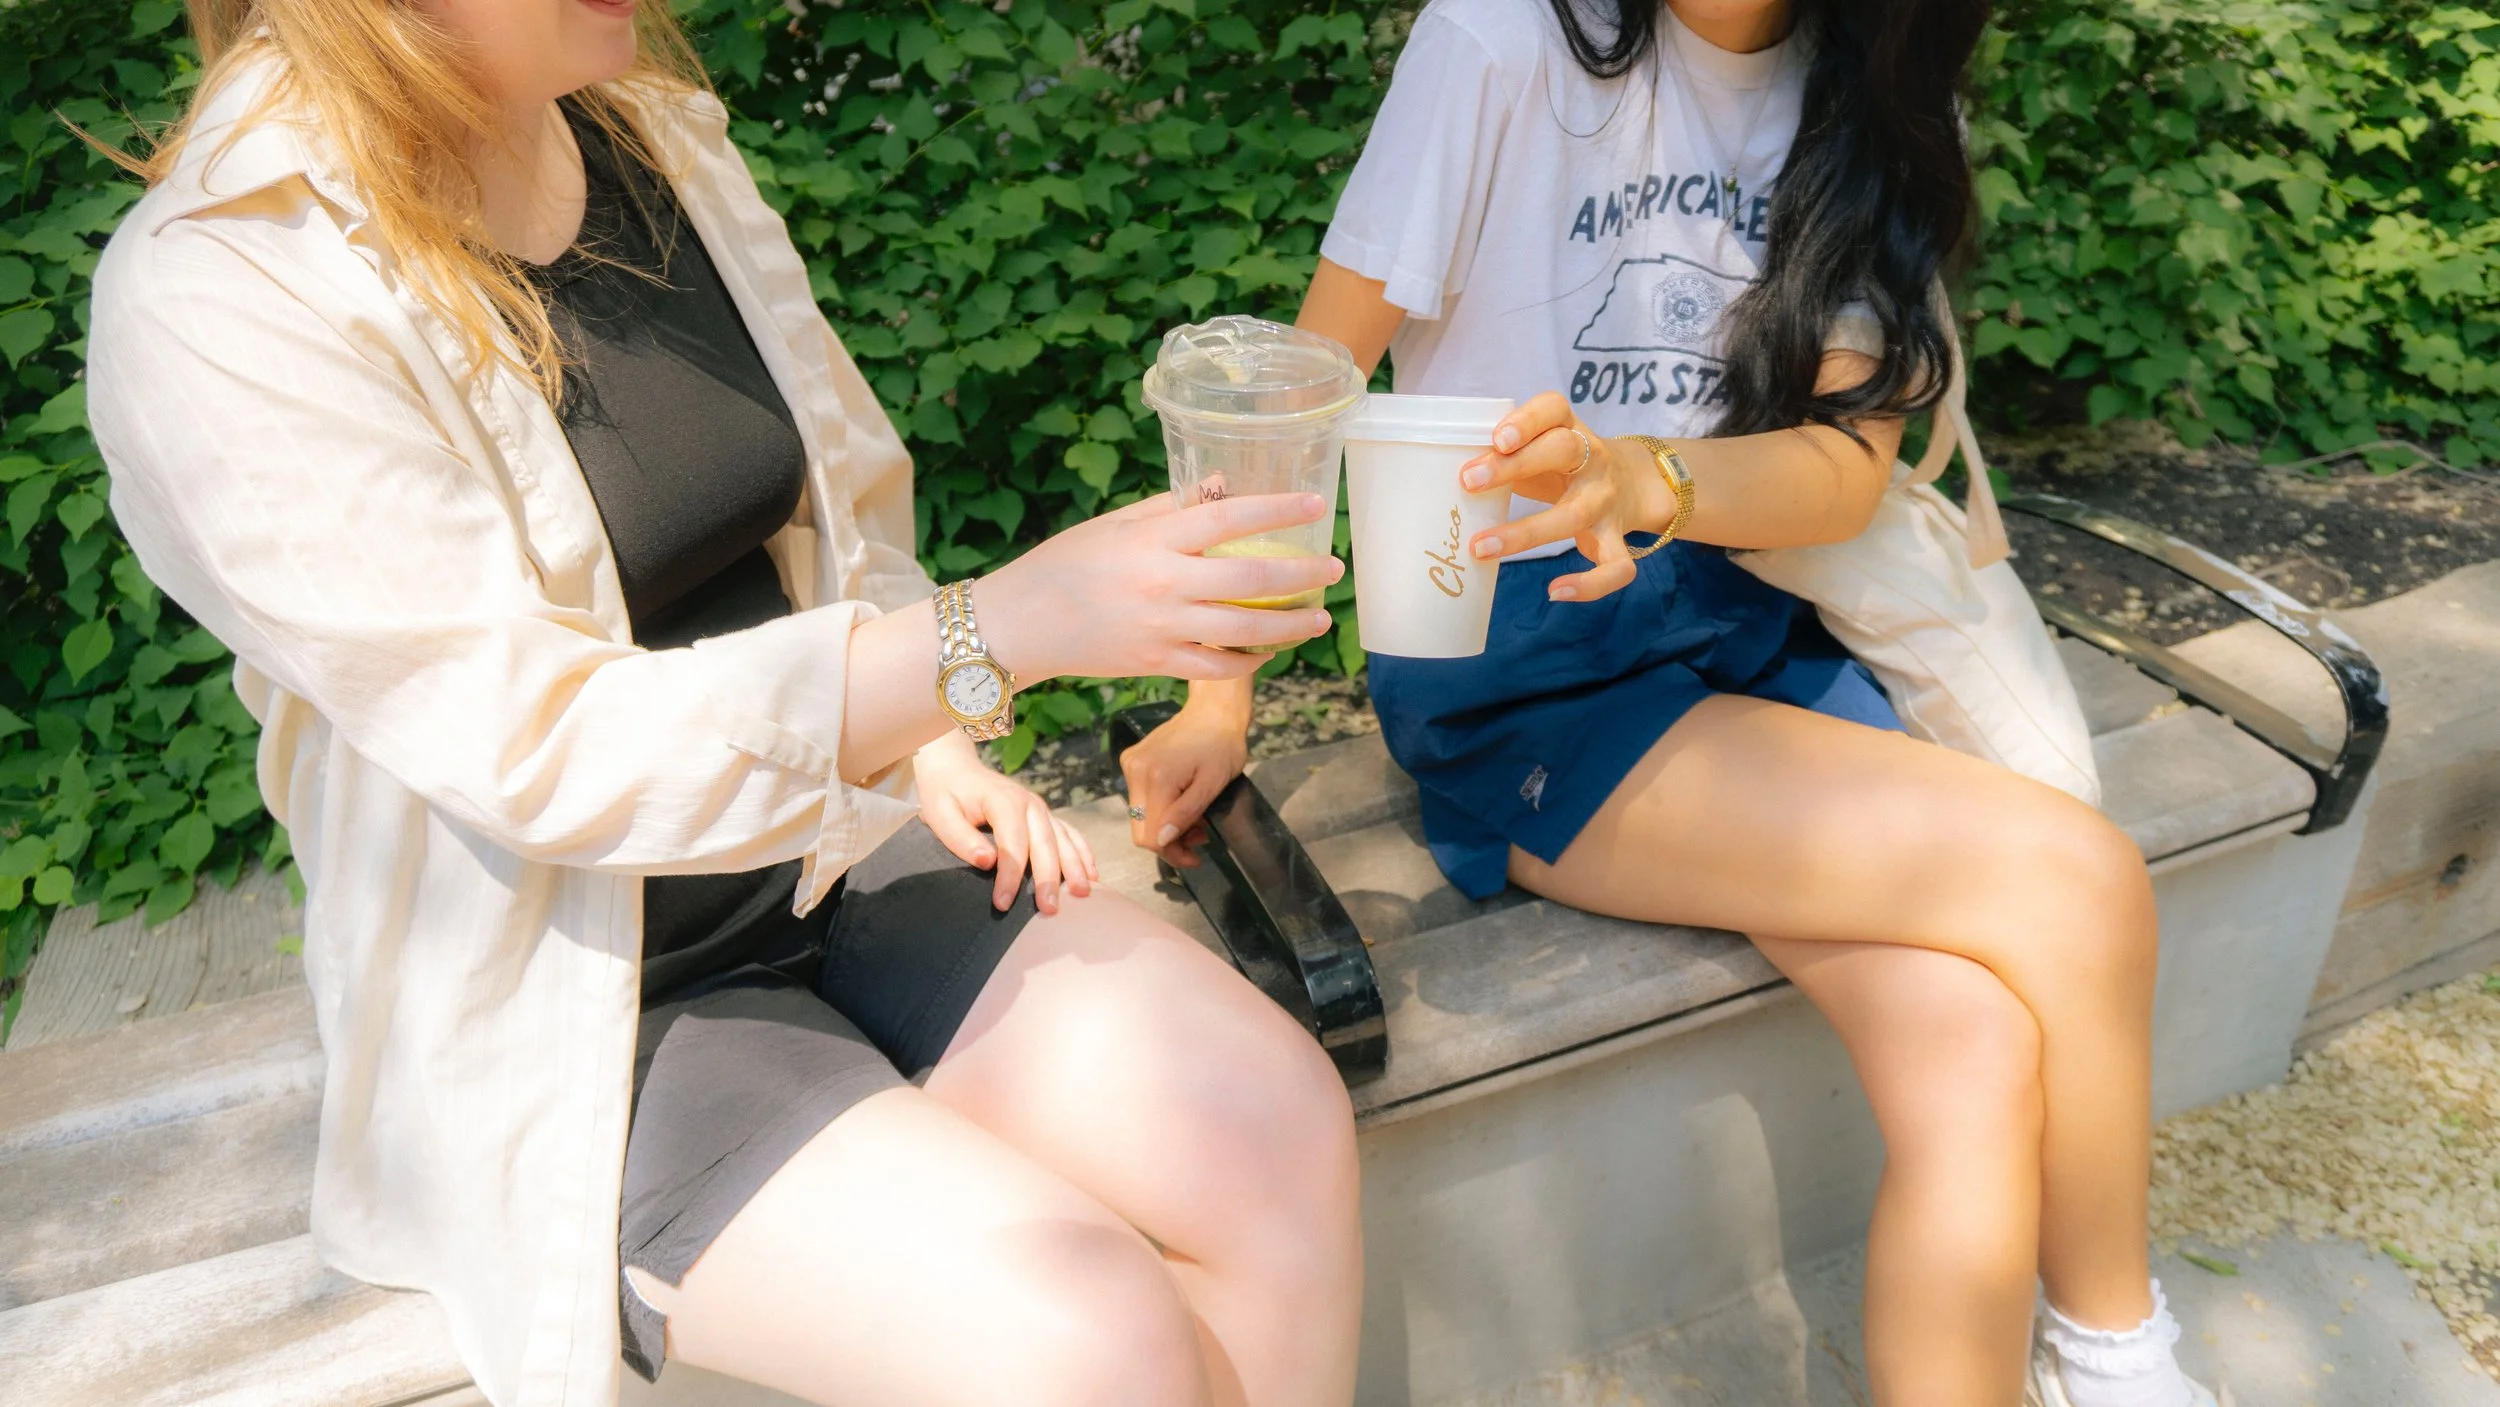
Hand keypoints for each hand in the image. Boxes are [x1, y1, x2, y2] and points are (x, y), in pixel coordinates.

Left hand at [913, 732, 1097, 913]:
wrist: (956, 768)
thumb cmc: (945, 794)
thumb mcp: (940, 814)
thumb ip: (961, 838)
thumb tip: (988, 862)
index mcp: (1004, 801)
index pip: (1012, 844)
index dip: (1010, 876)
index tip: (1003, 904)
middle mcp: (1030, 803)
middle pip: (1045, 844)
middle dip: (1048, 879)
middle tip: (1050, 910)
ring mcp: (1041, 809)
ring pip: (1064, 840)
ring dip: (1075, 868)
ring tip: (1082, 895)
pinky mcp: (1046, 816)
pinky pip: (1071, 834)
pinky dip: (1083, 854)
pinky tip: (1092, 876)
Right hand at [976, 491, 1343, 683]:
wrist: (1019, 625)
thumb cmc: (1063, 564)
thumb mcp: (1114, 524)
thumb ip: (1171, 506)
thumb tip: (1224, 486)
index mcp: (1153, 540)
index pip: (1229, 518)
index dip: (1277, 510)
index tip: (1315, 504)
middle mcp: (1164, 584)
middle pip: (1251, 579)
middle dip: (1301, 575)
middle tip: (1332, 569)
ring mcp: (1163, 629)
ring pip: (1244, 631)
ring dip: (1289, 626)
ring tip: (1318, 619)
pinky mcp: (1157, 663)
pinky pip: (1217, 666)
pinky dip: (1249, 660)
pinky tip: (1269, 650)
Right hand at [1119, 692, 1250, 867]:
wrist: (1214, 711)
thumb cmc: (1222, 745)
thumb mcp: (1213, 784)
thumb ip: (1186, 813)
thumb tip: (1163, 840)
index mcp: (1156, 779)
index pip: (1151, 837)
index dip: (1173, 854)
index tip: (1196, 856)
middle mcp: (1135, 771)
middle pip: (1141, 829)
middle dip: (1169, 842)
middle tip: (1199, 836)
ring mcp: (1130, 764)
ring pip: (1140, 816)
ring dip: (1165, 825)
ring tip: (1195, 818)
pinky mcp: (1132, 759)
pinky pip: (1140, 798)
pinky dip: (1160, 807)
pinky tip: (1181, 800)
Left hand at [1457, 392, 1679, 602]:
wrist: (1633, 485)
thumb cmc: (1563, 467)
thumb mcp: (1540, 450)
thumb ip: (1506, 458)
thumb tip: (1446, 480)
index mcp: (1571, 430)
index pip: (1554, 409)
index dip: (1526, 420)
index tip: (1496, 438)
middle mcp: (1594, 461)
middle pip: (1562, 450)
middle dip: (1515, 465)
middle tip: (1468, 482)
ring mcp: (1606, 502)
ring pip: (1573, 514)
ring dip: (1524, 533)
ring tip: (1480, 548)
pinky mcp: (1616, 538)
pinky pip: (1615, 567)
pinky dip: (1590, 585)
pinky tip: (1555, 592)